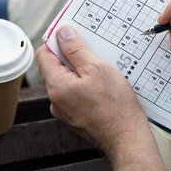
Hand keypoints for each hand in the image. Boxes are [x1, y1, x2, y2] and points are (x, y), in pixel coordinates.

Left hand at [36, 25, 165, 170]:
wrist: (127, 136)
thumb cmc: (114, 105)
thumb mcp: (97, 68)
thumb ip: (76, 50)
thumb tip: (63, 33)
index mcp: (56, 86)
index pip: (44, 55)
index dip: (57, 41)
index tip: (71, 33)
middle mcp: (56, 100)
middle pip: (57, 67)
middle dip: (73, 55)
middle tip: (93, 50)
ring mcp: (66, 110)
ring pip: (69, 80)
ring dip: (82, 70)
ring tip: (103, 68)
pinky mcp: (77, 116)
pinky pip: (77, 93)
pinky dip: (87, 85)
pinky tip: (104, 84)